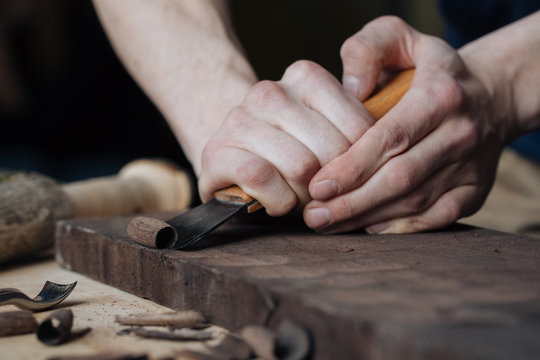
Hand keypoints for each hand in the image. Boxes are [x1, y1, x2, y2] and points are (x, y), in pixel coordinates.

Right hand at [198, 60, 374, 215]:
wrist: (233, 161)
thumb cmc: (290, 151)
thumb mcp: (327, 132)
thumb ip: (355, 135)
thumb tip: (388, 157)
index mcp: (305, 77)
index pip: (360, 126)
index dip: (361, 164)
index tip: (350, 177)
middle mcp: (270, 91)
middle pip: (331, 150)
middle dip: (334, 185)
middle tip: (326, 195)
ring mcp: (240, 119)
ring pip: (300, 167)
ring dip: (306, 197)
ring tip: (300, 198)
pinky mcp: (217, 151)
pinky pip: (263, 179)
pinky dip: (278, 202)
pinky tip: (277, 202)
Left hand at [304, 16, 506, 233]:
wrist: (489, 95)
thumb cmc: (428, 70)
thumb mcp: (400, 40)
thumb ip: (368, 48)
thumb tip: (351, 88)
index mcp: (439, 96)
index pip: (390, 138)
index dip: (353, 167)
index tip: (317, 186)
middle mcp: (460, 134)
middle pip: (400, 178)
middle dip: (352, 202)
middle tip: (313, 216)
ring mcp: (470, 166)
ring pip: (415, 202)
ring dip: (368, 218)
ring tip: (328, 224)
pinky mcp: (475, 190)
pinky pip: (437, 218)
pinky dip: (401, 228)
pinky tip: (367, 229)